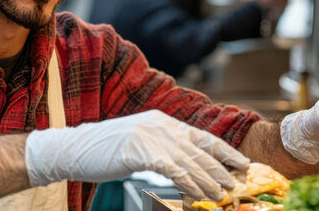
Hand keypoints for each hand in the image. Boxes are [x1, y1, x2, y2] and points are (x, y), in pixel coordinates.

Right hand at [25, 109, 249, 199]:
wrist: (78, 149)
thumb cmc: (107, 149)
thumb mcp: (140, 141)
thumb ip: (162, 148)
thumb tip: (185, 165)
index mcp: (164, 121)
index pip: (202, 136)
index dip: (224, 150)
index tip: (241, 162)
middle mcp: (163, 126)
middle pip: (202, 149)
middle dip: (222, 169)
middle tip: (235, 184)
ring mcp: (154, 138)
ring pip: (192, 162)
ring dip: (209, 181)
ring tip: (221, 195)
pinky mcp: (145, 153)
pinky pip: (176, 171)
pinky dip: (190, 185)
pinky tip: (198, 196)